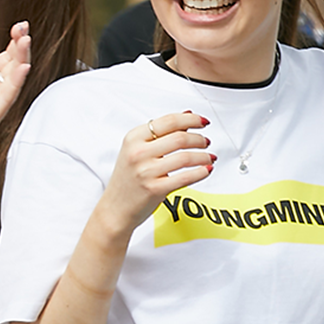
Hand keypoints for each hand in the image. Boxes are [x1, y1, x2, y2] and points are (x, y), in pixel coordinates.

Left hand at [0, 21, 31, 164]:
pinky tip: (21, 69)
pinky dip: (14, 84)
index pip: (6, 56)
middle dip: (21, 47)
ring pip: (13, 81)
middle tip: (24, 28)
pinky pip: (5, 100)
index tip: (19, 25)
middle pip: (13, 65)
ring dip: (21, 61)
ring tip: (25, 43)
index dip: (14, 41)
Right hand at [97, 111, 211, 237]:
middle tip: (205, 142)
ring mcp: (145, 171)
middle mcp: (138, 152)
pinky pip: (185, 177)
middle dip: (199, 139)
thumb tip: (187, 115)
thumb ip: (161, 133)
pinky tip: (206, 170)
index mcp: (133, 138)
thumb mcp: (137, 150)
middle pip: (180, 138)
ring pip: (185, 157)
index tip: (202, 121)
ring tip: (208, 157)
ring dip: (203, 156)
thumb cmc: (127, 179)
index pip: (169, 121)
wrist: (115, 208)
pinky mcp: (154, 189)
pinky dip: (201, 172)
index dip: (191, 119)